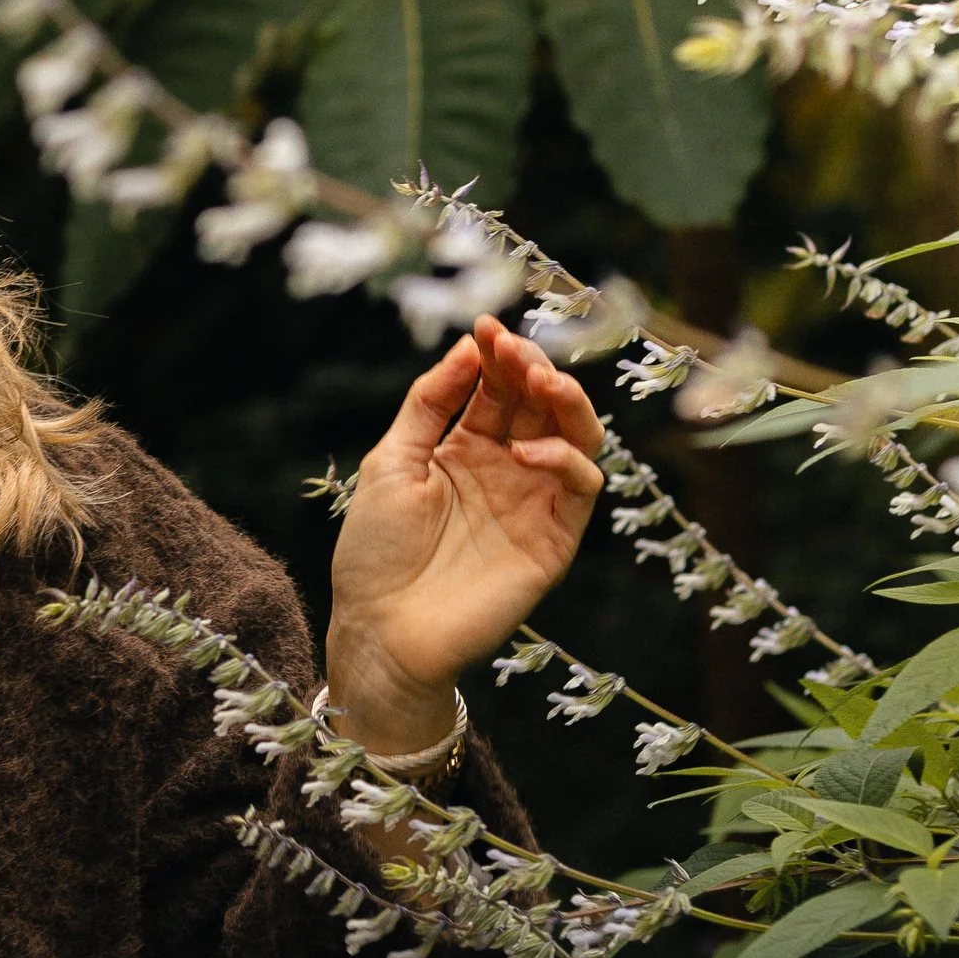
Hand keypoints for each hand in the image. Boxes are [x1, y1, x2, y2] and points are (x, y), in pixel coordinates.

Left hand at [326, 317, 604, 755]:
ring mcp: (534, 503)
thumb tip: (466, 347)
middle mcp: (506, 470)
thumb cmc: (375, 551)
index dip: (497, 355)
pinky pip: (583, 488)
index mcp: (465, 448)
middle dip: (532, 367)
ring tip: (541, 381)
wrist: (382, 630)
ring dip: (567, 401)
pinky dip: (565, 458)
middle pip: (539, 404)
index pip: (498, 389)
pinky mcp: (555, 540)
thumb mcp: (392, 461)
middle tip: (514, 348)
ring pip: (577, 436)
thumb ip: (430, 404)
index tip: (486, 327)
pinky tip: (527, 452)